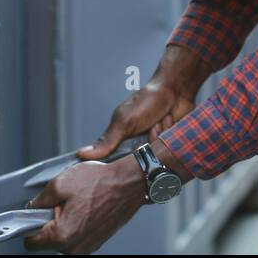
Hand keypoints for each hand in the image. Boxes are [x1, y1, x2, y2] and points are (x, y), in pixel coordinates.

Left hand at [22, 155, 145, 253]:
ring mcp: (88, 246)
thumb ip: (39, 200)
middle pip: (48, 240)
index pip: (31, 243)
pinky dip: (78, 222)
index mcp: (63, 236)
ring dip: (65, 221)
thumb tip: (32, 207)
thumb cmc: (101, 183)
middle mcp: (75, 248)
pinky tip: (86, 206)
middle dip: (50, 222)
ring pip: (64, 238)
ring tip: (77, 202)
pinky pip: (78, 235)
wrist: (128, 183)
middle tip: (61, 202)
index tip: (35, 214)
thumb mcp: (59, 183)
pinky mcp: (96, 241)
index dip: (30, 225)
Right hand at [77, 64, 200, 161]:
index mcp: (121, 140)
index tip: (122, 161)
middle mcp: (136, 145)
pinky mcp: (168, 146)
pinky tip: (170, 125)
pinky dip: (170, 138)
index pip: (113, 162)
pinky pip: (168, 153)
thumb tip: (81, 154)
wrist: (176, 91)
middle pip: (138, 163)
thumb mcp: (124, 121)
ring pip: (155, 158)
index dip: (117, 165)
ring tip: (160, 124)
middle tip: (148, 128)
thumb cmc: (147, 101)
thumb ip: (107, 141)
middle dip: (146, 147)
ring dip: (159, 138)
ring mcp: (153, 146)